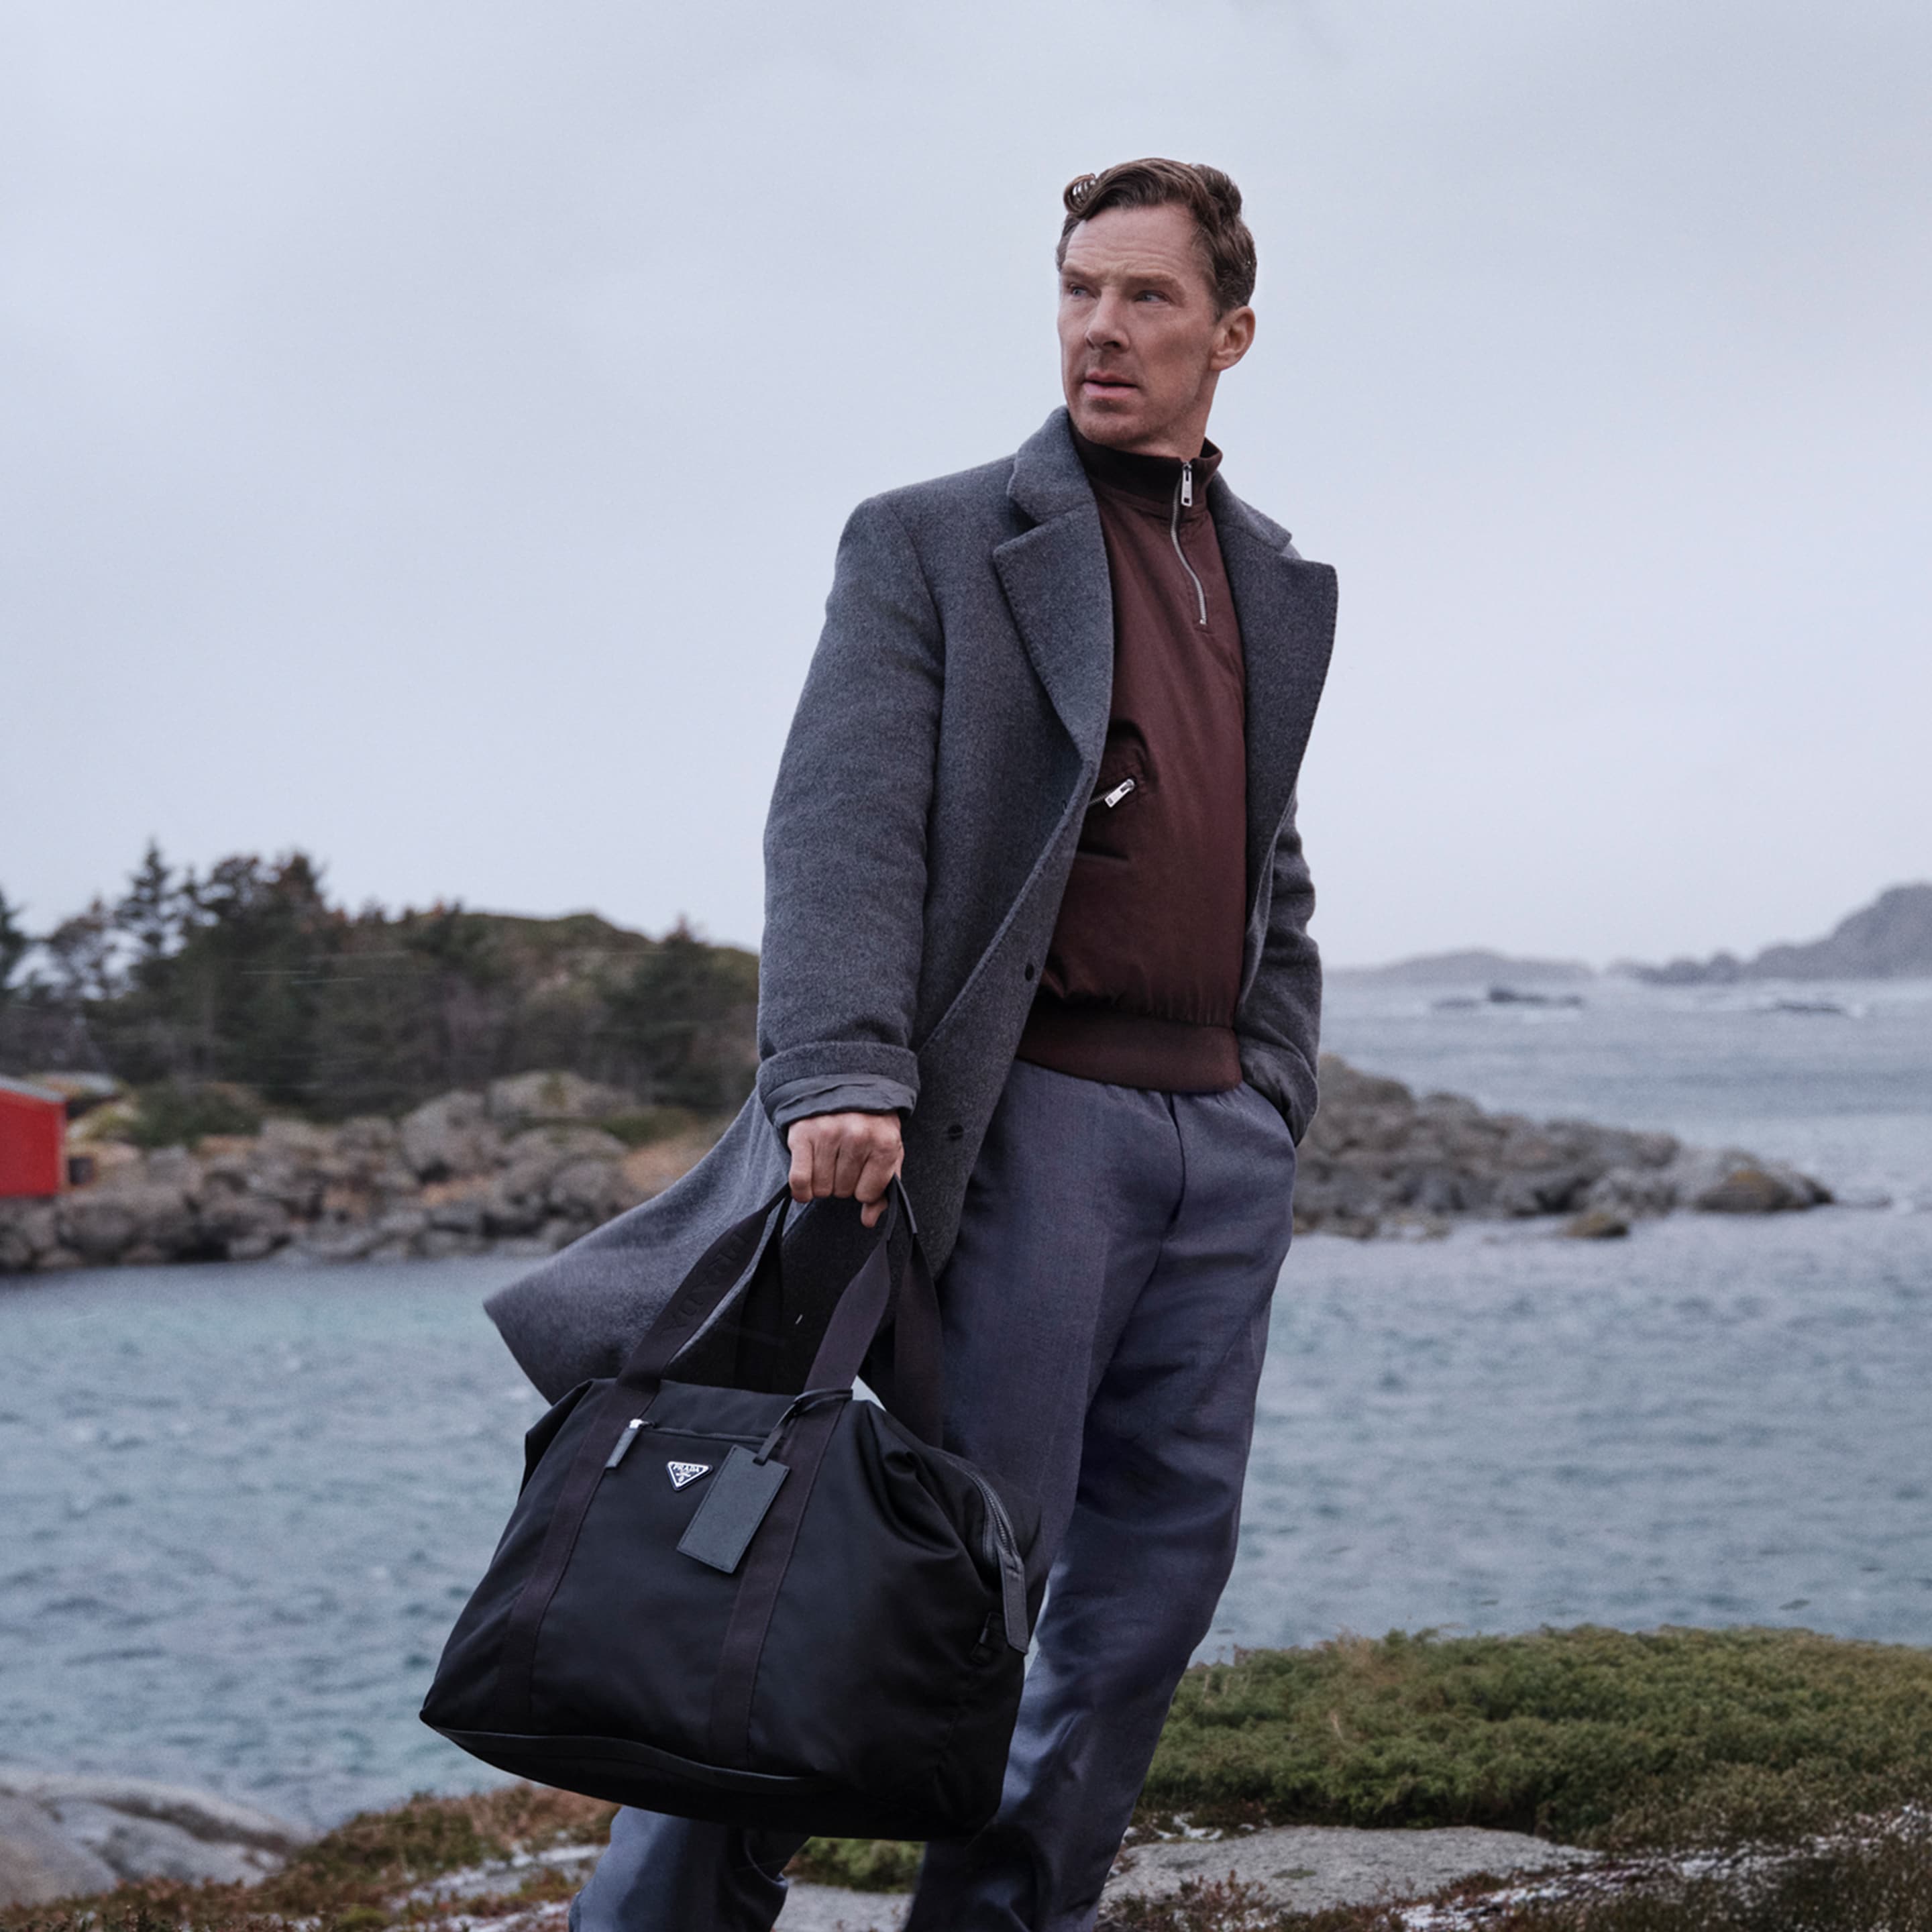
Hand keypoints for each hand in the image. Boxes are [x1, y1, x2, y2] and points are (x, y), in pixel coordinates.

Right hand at [785, 1111, 903, 1227]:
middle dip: (842, 1183)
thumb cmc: (871, 1125)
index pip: (867, 1195)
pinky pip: (799, 1180)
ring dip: (823, 1183)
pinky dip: (801, 1190)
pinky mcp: (803, 1133)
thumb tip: (869, 1220)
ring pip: (821, 1189)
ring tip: (828, 1161)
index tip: (862, 1171)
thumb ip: (884, 1188)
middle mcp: (857, 1136)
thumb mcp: (888, 1152)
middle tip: (843, 1161)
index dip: (863, 1188)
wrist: (844, 1085)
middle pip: (843, 1192)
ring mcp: (829, 1133)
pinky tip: (806, 1184)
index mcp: (884, 1143)